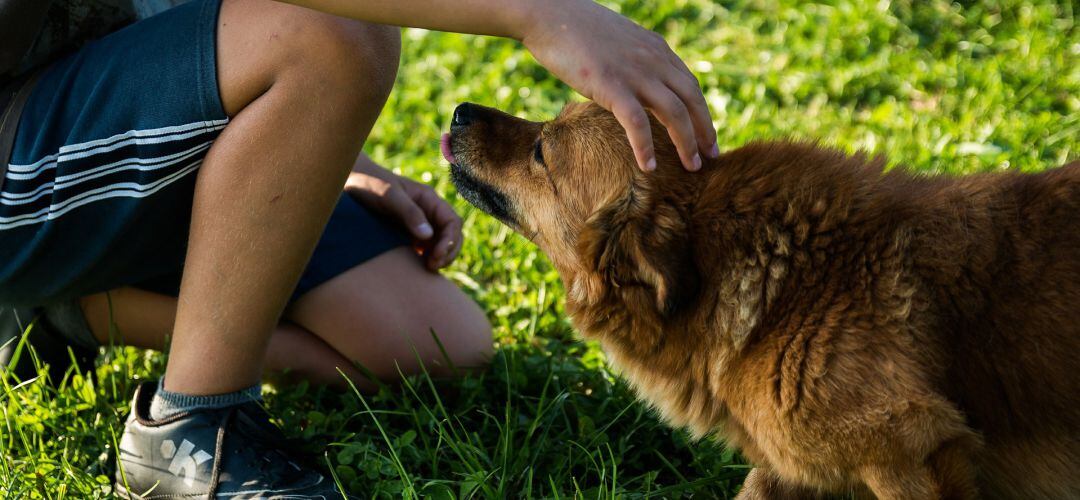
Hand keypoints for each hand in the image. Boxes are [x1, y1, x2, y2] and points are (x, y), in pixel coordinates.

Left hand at [346, 157, 462, 270]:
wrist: (347, 181)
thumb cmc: (369, 184)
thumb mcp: (389, 196)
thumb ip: (409, 213)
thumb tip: (428, 235)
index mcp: (429, 200)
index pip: (452, 222)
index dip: (450, 241)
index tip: (436, 255)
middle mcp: (428, 212)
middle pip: (452, 235)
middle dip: (448, 252)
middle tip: (433, 266)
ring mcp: (419, 224)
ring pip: (441, 244)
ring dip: (440, 257)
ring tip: (428, 268)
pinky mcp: (407, 234)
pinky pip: (425, 249)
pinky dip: (427, 258)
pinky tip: (417, 267)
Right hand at [521, 0, 717, 171]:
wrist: (549, 15)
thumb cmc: (574, 30)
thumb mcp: (617, 43)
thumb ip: (633, 61)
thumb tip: (632, 82)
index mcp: (656, 49)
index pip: (689, 84)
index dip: (701, 111)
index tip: (705, 134)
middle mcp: (653, 60)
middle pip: (692, 99)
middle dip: (704, 130)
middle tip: (711, 155)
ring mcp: (634, 72)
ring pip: (674, 113)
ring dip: (686, 143)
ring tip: (692, 167)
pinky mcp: (611, 85)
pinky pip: (637, 123)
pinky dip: (645, 147)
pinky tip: (649, 167)